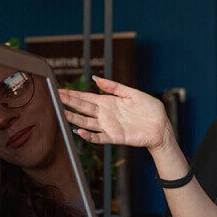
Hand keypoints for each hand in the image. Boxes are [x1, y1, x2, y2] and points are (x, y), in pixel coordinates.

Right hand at [59, 76, 173, 151]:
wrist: (161, 126)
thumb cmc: (149, 109)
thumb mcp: (132, 93)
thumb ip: (115, 87)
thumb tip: (97, 79)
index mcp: (109, 102)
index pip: (86, 97)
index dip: (73, 94)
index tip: (60, 89)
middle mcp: (105, 114)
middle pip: (83, 107)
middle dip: (69, 102)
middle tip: (55, 97)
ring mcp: (108, 126)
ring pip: (86, 122)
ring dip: (73, 118)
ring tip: (61, 112)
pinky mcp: (114, 137)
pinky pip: (98, 137)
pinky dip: (88, 135)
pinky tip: (78, 130)